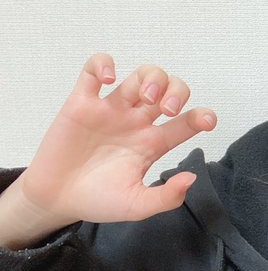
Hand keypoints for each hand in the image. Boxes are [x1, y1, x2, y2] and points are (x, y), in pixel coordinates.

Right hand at [18, 53, 216, 225]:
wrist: (57, 201)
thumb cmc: (99, 200)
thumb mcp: (137, 206)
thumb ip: (166, 197)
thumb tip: (191, 178)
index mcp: (154, 143)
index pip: (187, 121)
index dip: (202, 116)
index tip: (206, 121)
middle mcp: (137, 121)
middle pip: (169, 88)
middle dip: (177, 91)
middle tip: (168, 110)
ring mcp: (111, 109)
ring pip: (140, 75)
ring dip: (150, 77)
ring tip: (145, 96)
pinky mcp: (81, 103)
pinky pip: (92, 69)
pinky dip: (101, 63)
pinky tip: (106, 78)